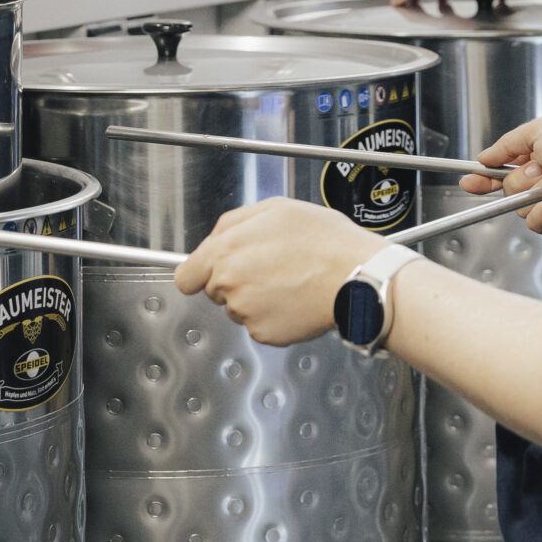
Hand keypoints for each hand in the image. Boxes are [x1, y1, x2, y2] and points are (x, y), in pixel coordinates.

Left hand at [173, 198, 387, 345]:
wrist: (355, 277)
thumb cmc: (323, 240)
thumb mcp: (276, 208)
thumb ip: (234, 221)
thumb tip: (216, 237)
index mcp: (226, 251)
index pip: (187, 275)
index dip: (198, 272)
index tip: (206, 274)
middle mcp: (229, 284)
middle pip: (215, 290)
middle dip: (234, 280)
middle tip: (269, 266)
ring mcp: (246, 312)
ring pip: (238, 308)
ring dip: (255, 298)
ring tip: (289, 279)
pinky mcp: (265, 334)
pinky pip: (259, 325)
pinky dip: (273, 315)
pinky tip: (294, 298)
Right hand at [466, 117, 541, 232]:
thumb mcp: (537, 131)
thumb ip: (507, 144)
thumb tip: (484, 157)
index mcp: (535, 159)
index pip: (501, 172)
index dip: (483, 178)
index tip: (468, 182)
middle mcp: (540, 182)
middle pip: (507, 189)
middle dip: (521, 179)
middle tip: (541, 169)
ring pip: (518, 207)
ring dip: (535, 193)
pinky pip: (533, 221)